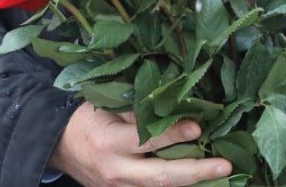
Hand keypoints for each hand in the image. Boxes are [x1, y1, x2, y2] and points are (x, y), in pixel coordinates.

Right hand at [48, 103, 231, 186]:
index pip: (146, 141)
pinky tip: (198, 181)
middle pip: (159, 178)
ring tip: (220, 174)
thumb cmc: (87, 119)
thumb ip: (139, 111)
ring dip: (191, 183)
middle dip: (195, 172)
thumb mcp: (108, 108)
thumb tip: (177, 107)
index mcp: (109, 142)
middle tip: (224, 166)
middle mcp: (115, 171)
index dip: (173, 135)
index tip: (198, 127)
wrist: (61, 146)